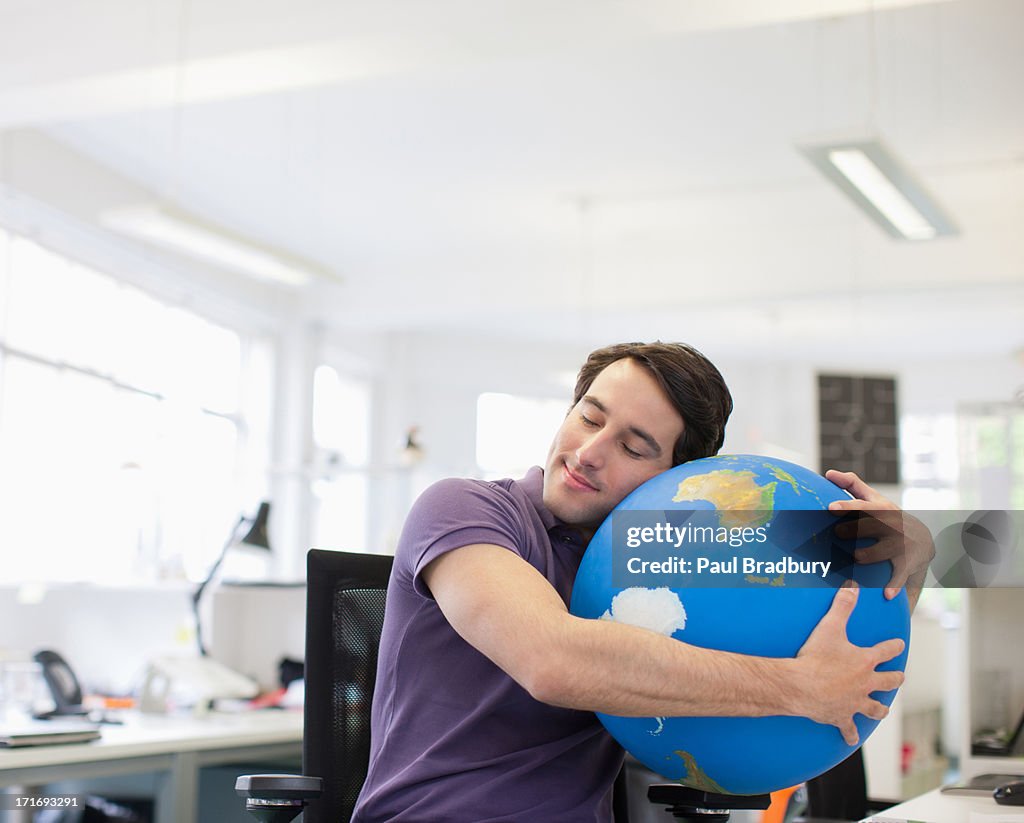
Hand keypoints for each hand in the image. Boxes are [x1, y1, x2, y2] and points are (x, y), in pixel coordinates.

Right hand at [795, 584, 905, 745]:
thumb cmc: (815, 657)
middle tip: (900, 677)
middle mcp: (865, 683)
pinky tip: (851, 739)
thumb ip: (842, 606)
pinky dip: (850, 733)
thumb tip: (853, 587)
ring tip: (883, 709)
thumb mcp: (829, 627)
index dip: (894, 646)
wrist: (802, 686)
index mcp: (864, 661)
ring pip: (875, 708)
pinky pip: (849, 728)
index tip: (900, 644)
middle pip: (888, 681)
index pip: (885, 651)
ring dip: (879, 708)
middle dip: (895, 678)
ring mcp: (855, 702)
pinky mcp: (842, 717)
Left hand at [825, 469, 934, 606]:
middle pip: (866, 527)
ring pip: (873, 553)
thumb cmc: (888, 517)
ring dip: (861, 557)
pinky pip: (898, 576)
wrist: (924, 539)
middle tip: (837, 533)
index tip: (830, 506)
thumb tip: (828, 473)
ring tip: (854, 557)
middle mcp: (890, 526)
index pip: (862, 505)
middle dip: (850, 531)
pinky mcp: (906, 565)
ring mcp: (898, 545)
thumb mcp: (875, 500)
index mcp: (880, 510)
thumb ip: (852, 485)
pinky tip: (886, 595)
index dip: (847, 505)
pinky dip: (894, 585)